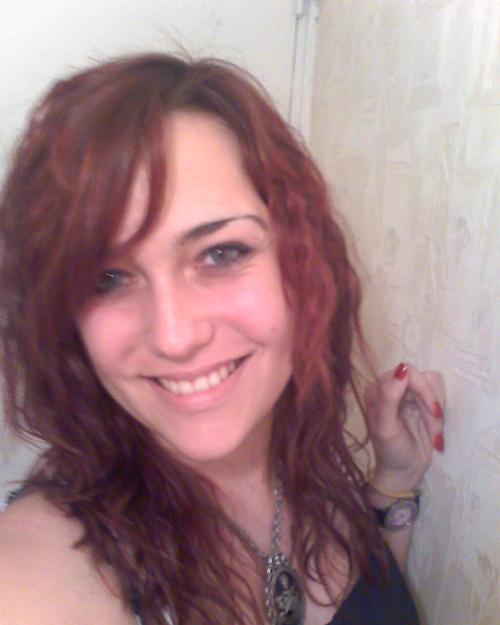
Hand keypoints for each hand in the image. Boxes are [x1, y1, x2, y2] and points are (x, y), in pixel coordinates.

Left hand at [364, 363, 445, 491]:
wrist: (404, 471)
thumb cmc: (391, 452)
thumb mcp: (386, 428)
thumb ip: (389, 397)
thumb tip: (402, 369)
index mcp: (377, 389)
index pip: (408, 371)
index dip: (424, 390)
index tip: (434, 413)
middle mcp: (390, 386)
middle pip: (424, 378)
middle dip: (432, 404)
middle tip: (433, 428)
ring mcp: (407, 393)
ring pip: (434, 385)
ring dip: (436, 411)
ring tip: (432, 431)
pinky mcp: (421, 401)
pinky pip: (438, 393)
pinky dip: (440, 412)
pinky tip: (433, 427)